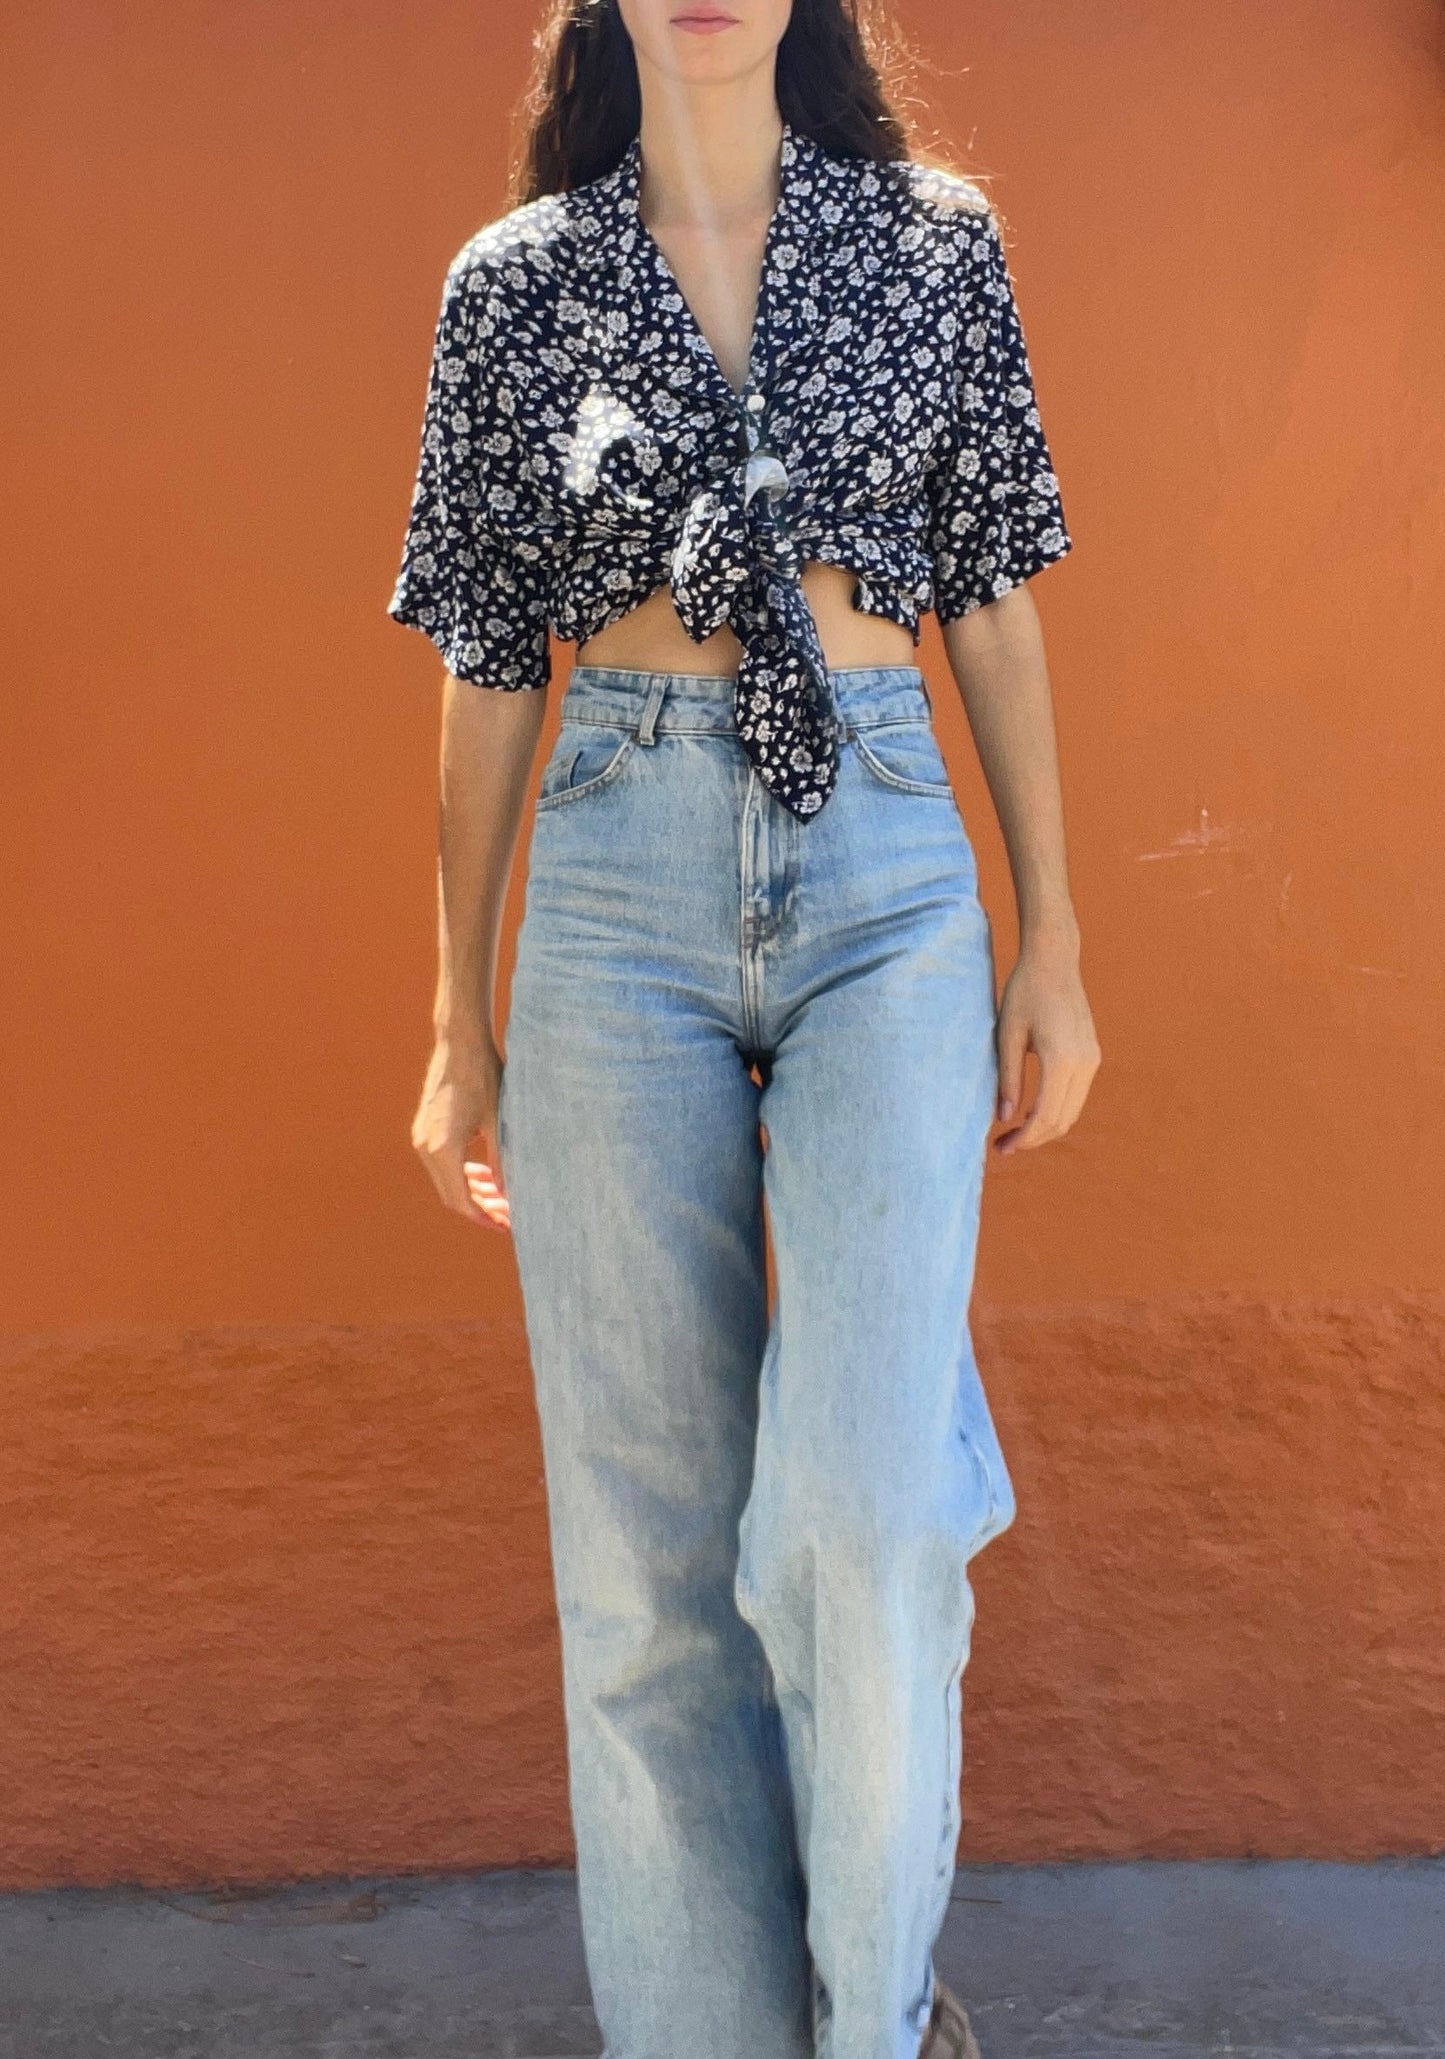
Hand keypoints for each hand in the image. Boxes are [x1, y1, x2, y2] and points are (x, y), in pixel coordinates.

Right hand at [411, 1035, 511, 1230]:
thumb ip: (501, 1163)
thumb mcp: (499, 1123)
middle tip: (508, 1213)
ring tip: (499, 1195)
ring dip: (471, 1190)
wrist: (459, 1043)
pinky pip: (441, 1163)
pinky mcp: (424, 1129)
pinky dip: (461, 1172)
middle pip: (451, 1195)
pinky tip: (482, 1173)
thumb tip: (508, 1196)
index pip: (462, 1200)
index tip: (505, 1225)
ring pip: (445, 1180)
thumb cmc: (484, 1077)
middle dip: (480, 1208)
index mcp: (444, 1150)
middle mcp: (426, 1147)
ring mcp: (421, 1138)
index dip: (484, 1217)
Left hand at [993, 935, 1100, 1154]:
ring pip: (1072, 1111)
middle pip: (1062, 1120)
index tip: (1001, 1147)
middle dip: (1033, 1139)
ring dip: (1045, 1128)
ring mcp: (1093, 1059)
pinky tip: (1031, 1112)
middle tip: (1003, 1147)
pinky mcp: (1092, 1055)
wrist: (1054, 961)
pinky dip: (1055, 1111)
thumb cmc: (1024, 992)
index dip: (1024, 1138)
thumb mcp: (1007, 1035)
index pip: (1045, 1115)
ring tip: (1014, 1134)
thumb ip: (1008, 1079)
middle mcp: (1084, 1062)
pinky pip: (1076, 1095)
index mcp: (1062, 1058)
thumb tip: (1004, 1119)